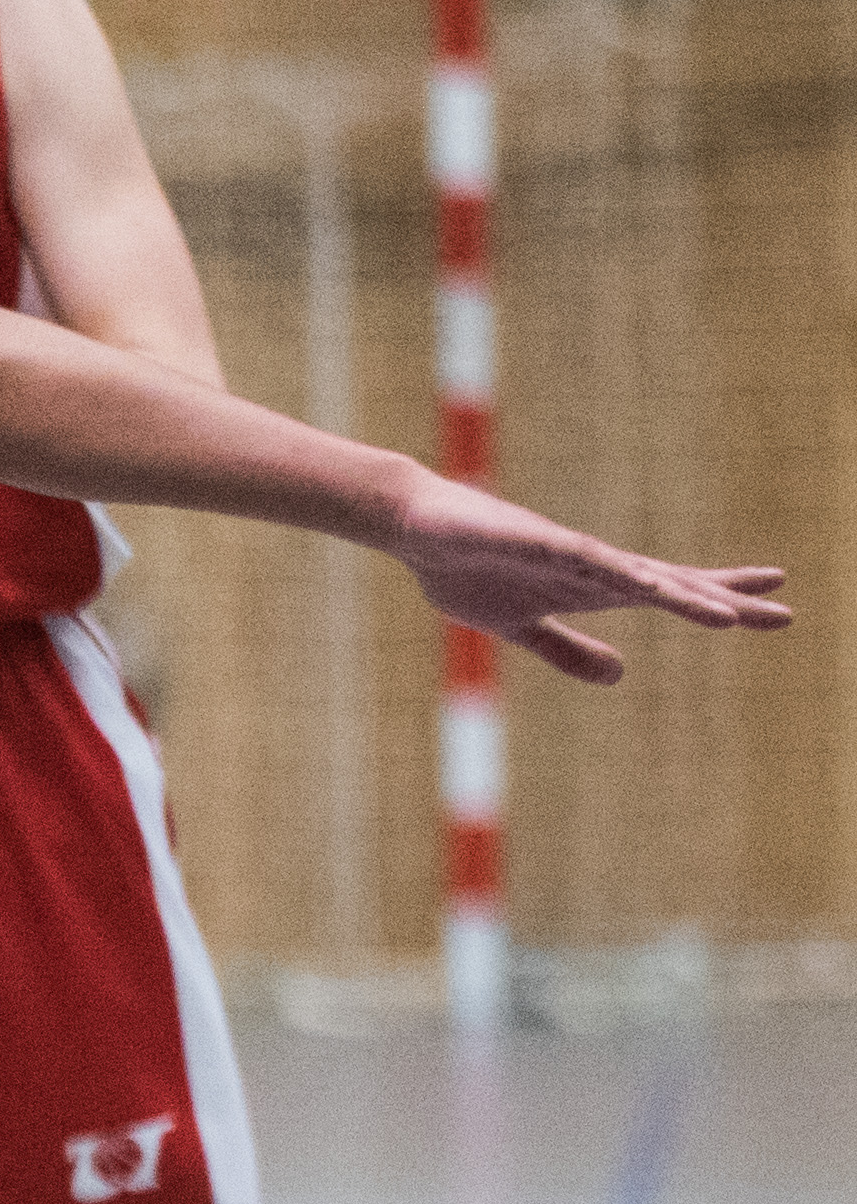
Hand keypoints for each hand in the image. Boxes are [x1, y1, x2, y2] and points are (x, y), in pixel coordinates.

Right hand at [385, 468, 790, 684]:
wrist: (418, 529)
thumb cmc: (466, 569)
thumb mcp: (521, 626)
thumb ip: (568, 648)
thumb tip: (622, 674)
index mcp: (591, 587)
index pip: (669, 592)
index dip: (718, 599)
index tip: (771, 608)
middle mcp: (592, 566)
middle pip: (671, 581)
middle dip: (724, 596)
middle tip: (785, 610)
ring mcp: (566, 553)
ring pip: (637, 575)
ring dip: (683, 594)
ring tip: (730, 614)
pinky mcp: (534, 542)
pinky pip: (583, 560)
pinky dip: (617, 573)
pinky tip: (648, 584)